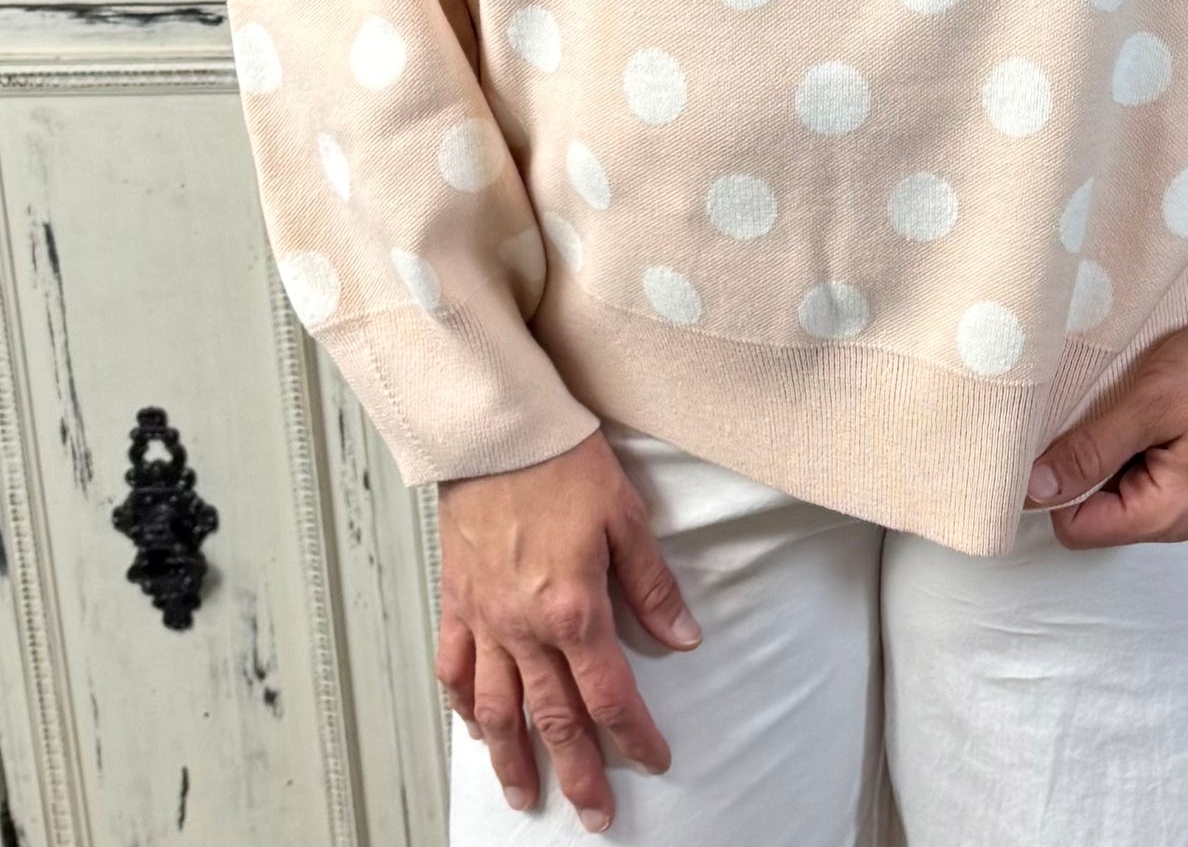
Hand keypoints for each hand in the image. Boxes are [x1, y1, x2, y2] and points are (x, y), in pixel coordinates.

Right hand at [436, 429, 702, 830]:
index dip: (635, 734)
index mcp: (575, 608)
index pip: (610, 693)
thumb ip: (652, 585)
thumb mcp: (626, 516)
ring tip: (523, 795)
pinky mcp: (456, 601)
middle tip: (594, 815)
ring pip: (495, 709)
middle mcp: (525, 627)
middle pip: (553, 718)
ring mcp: (484, 618)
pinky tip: (472, 727)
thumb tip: (683, 637)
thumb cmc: (563, 462)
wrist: (497, 430)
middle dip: (577, 773)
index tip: (653, 759)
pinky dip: (460, 706)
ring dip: (511, 759)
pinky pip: (452, 668)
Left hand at [1022, 295, 1187, 548]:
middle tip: (1093, 411)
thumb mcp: (1147, 403)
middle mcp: (1182, 522)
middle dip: (1084, 466)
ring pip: (1118, 493)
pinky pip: (1142, 476)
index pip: (1077, 528)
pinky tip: (1144, 410)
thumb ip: (1090, 451)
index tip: (1052, 435)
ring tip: (1125, 406)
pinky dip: (1132, 446)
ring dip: (1109, 453)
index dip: (1054, 485)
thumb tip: (1033, 489)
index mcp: (1170, 515)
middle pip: (1097, 514)